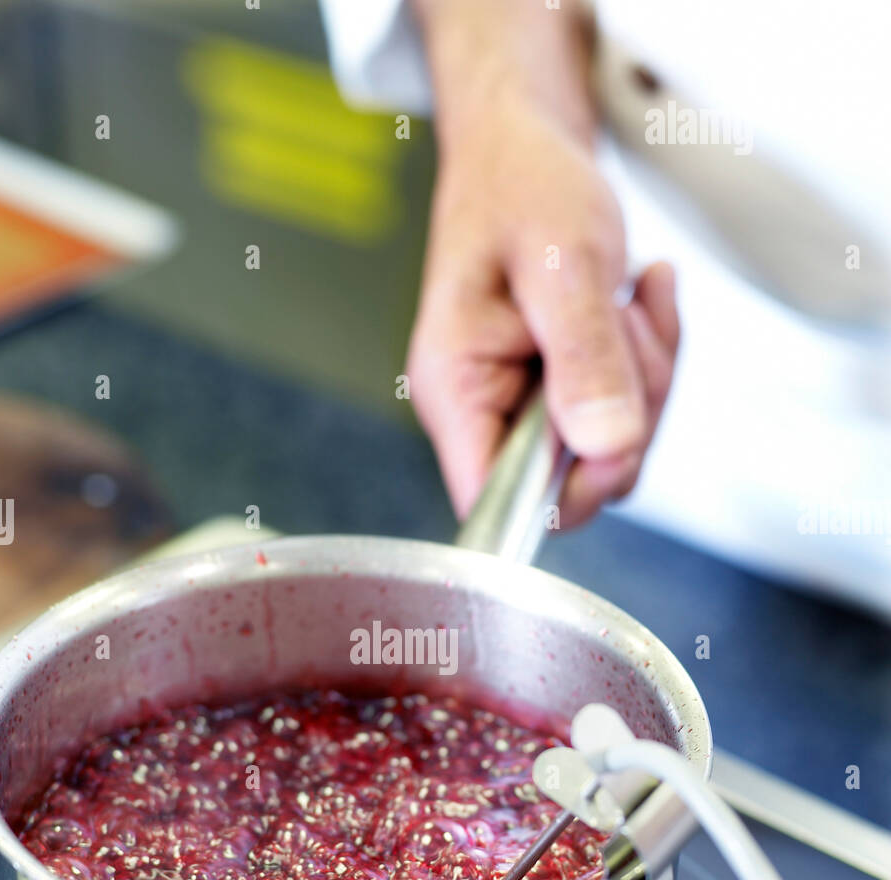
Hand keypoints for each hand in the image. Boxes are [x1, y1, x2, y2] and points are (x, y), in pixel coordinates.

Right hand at [407, 0, 678, 524]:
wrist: (524, 146)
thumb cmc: (520, 187)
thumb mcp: (560, 261)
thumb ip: (582, 356)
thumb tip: (607, 444)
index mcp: (457, 391)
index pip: (495, 504)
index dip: (564, 493)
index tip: (613, 431)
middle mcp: (483, 411)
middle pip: (570, 482)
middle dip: (628, 412)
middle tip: (627, 324)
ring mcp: (524, 406)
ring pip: (610, 448)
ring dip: (647, 375)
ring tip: (631, 298)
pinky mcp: (561, 394)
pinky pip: (625, 412)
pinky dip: (651, 358)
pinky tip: (641, 298)